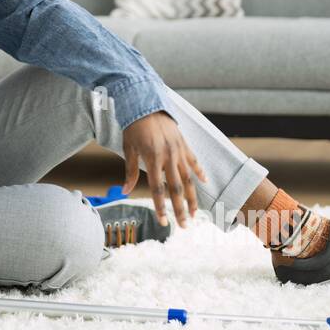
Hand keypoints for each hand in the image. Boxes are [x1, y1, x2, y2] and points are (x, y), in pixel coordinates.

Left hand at [121, 111, 206, 228]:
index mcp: (152, 158)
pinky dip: (200, 172)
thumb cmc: (133, 127)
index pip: (158, 190)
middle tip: (184, 226)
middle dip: (181, 210)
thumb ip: (130, 171)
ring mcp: (179, 150)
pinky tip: (205, 184)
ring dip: (193, 198)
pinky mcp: (184, 144)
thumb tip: (124, 191)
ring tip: (195, 213)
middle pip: (177, 189)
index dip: (161, 208)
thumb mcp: (128, 149)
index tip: (163, 222)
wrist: (146, 103)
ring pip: (189, 179)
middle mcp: (168, 156)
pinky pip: (194, 161)